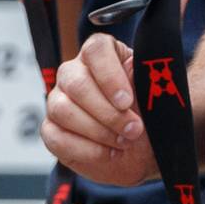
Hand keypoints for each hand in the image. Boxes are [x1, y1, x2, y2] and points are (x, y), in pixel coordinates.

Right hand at [41, 33, 159, 185]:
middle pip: (77, 83)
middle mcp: (74, 73)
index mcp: (101, 56)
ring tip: (123, 142)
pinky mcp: (51, 129)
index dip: (109, 76)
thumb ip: (144, 80)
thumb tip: (134, 68)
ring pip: (63, 110)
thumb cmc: (147, 117)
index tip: (127, 101)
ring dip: (98, 131)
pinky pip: (56, 137)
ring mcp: (58, 101)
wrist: (143, 152)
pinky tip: (108, 153)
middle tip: (133, 129)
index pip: (96, 50)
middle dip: (108, 112)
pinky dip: (86, 150)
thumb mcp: (153, 97)